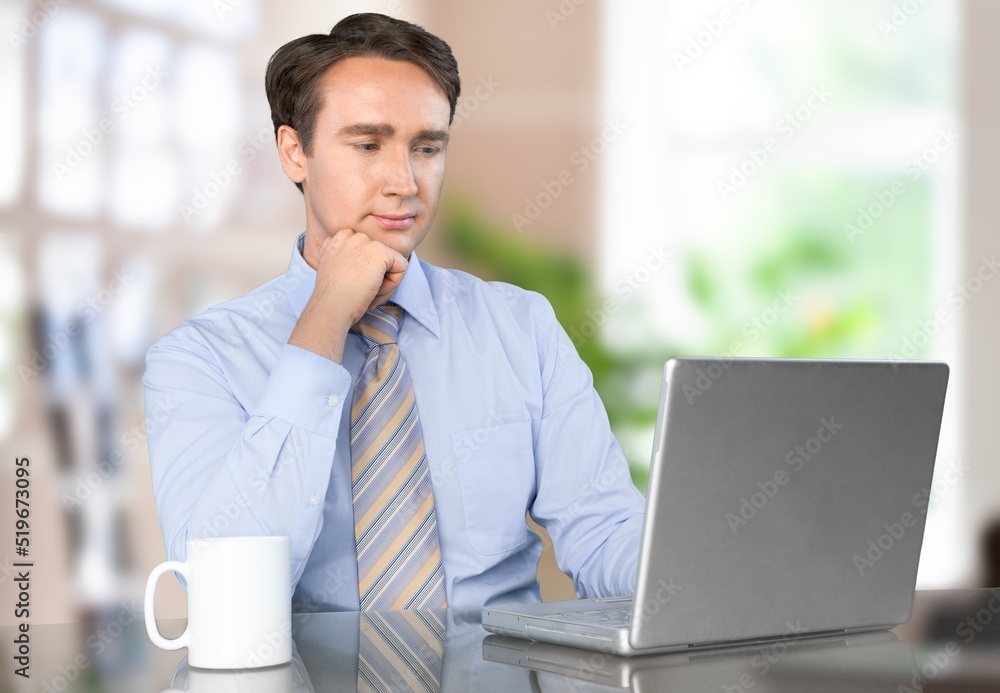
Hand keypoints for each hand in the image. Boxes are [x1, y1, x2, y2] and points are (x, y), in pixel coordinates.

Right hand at [289, 229, 407, 361]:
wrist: (330, 308)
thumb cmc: (333, 299)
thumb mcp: (336, 272)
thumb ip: (348, 260)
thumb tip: (369, 265)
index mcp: (337, 240)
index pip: (365, 253)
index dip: (364, 273)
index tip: (353, 286)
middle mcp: (349, 234)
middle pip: (379, 257)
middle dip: (376, 277)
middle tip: (360, 292)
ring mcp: (364, 240)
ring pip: (391, 262)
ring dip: (384, 282)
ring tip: (366, 292)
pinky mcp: (379, 250)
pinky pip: (402, 267)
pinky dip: (393, 285)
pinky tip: (374, 291)